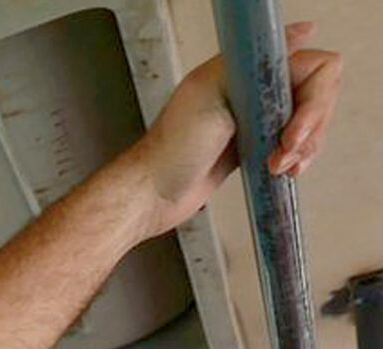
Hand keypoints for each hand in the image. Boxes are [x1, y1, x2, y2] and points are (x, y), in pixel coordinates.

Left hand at [122, 28, 342, 237]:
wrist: (154, 193)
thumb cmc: (173, 146)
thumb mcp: (210, 91)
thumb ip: (257, 64)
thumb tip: (306, 31)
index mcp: (250, 68)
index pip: (316, 67)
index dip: (313, 100)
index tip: (292, 130)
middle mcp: (258, 87)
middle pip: (320, 95)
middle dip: (310, 128)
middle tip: (284, 150)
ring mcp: (259, 117)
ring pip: (312, 122)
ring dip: (304, 147)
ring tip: (276, 166)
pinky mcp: (258, 144)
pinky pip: (298, 144)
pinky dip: (297, 158)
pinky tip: (283, 171)